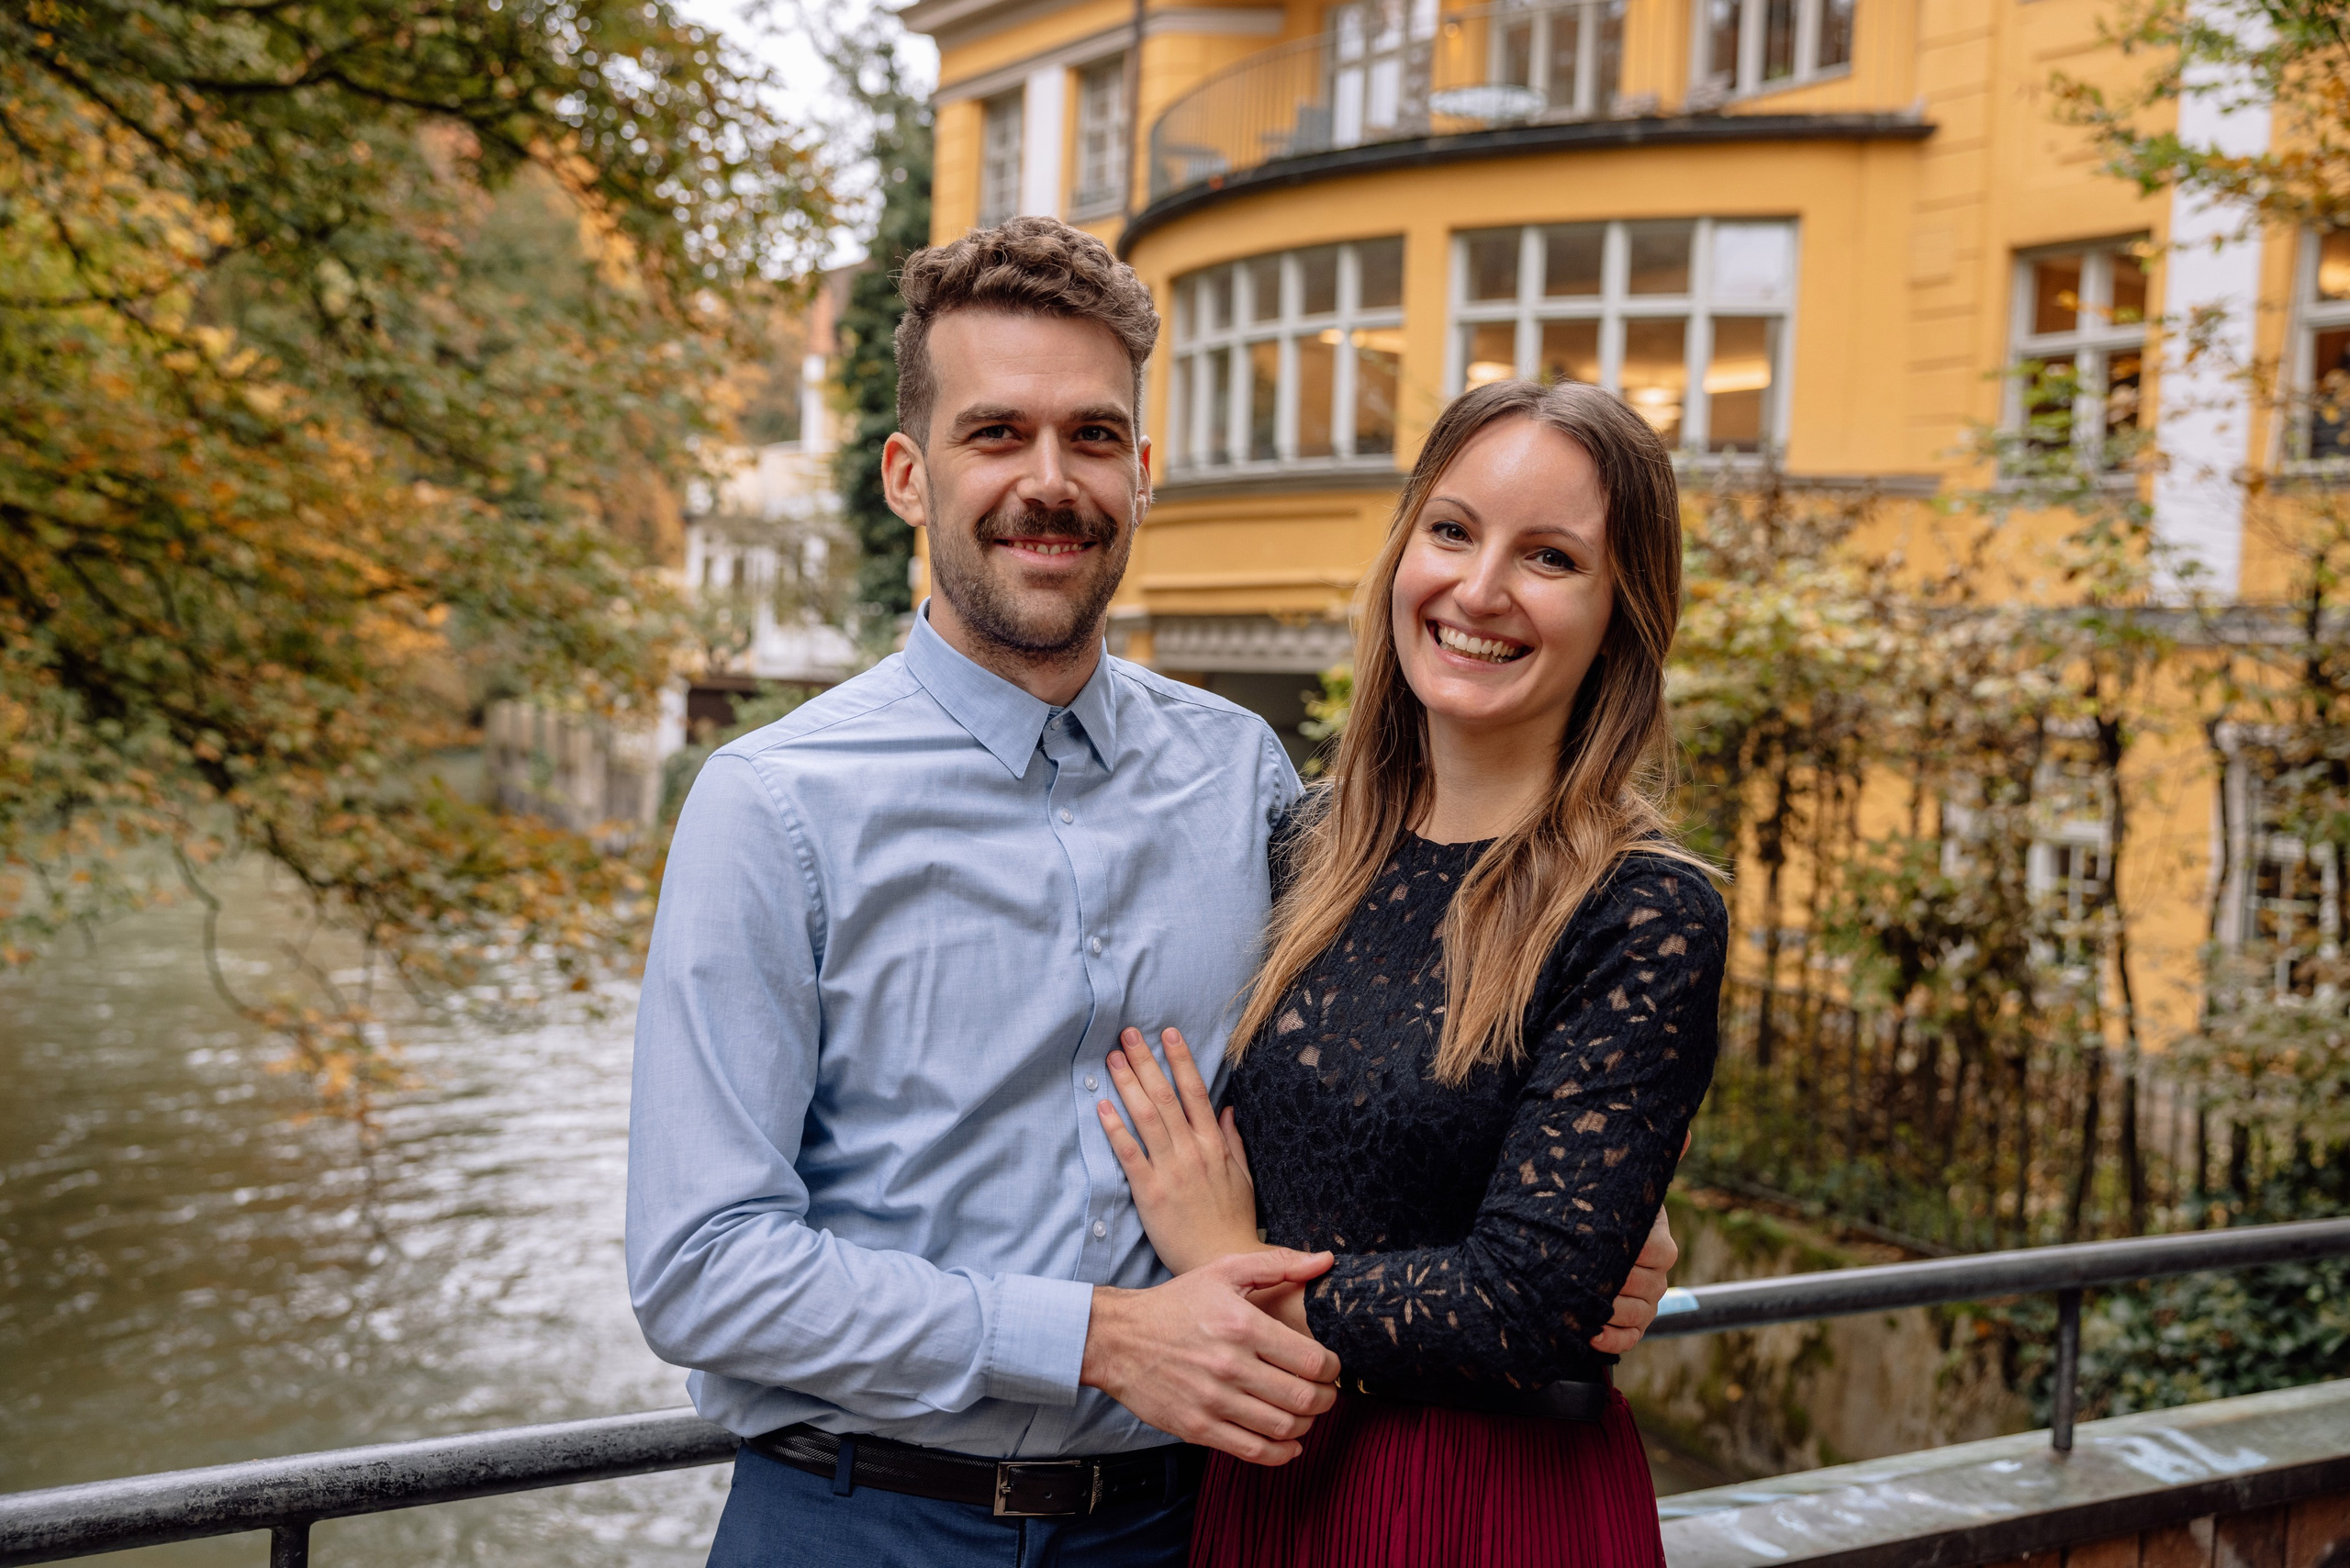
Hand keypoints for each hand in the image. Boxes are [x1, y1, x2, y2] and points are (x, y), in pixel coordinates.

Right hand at [1081, 1249, 1340, 1464]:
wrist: (1118, 1338)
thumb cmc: (1175, 1303)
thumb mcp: (1223, 1271)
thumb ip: (1278, 1264)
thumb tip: (1325, 1261)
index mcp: (1242, 1325)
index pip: (1312, 1360)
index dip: (1333, 1369)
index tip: (1330, 1367)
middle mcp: (1230, 1365)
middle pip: (1304, 1398)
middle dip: (1326, 1399)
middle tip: (1325, 1392)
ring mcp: (1213, 1401)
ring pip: (1284, 1427)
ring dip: (1307, 1424)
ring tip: (1305, 1412)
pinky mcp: (1198, 1428)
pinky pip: (1254, 1451)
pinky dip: (1282, 1453)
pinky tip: (1289, 1441)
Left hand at [1097, 1026, 1260, 1273]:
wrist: (1223, 1261)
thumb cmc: (1232, 1221)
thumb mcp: (1242, 1177)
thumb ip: (1232, 1140)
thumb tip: (1225, 1108)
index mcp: (1214, 1144)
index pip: (1195, 1091)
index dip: (1180, 1059)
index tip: (1168, 1033)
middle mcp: (1192, 1151)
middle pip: (1165, 1096)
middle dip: (1146, 1061)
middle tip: (1127, 1033)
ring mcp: (1171, 1170)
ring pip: (1146, 1117)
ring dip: (1128, 1084)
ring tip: (1113, 1059)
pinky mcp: (1150, 1192)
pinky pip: (1130, 1154)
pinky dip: (1115, 1128)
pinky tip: (1102, 1106)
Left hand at [1590, 1203, 1679, 1354]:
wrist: (1595, 1234)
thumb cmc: (1598, 1215)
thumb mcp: (1608, 1206)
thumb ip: (1607, 1208)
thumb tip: (1592, 1207)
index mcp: (1658, 1243)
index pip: (1651, 1250)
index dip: (1622, 1251)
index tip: (1591, 1247)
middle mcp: (1658, 1273)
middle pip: (1641, 1284)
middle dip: (1607, 1283)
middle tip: (1574, 1279)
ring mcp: (1650, 1299)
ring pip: (1638, 1313)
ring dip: (1607, 1313)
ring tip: (1578, 1308)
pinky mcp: (1638, 1321)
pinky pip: (1631, 1337)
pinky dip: (1613, 1340)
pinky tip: (1592, 1336)